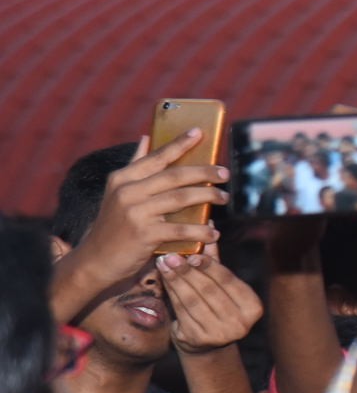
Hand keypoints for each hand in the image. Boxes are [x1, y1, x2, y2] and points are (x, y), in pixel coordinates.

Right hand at [61, 131, 226, 283]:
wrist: (95, 260)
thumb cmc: (114, 225)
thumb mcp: (118, 192)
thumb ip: (135, 165)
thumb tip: (147, 136)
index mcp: (123, 178)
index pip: (157, 157)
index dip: (180, 143)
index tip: (200, 132)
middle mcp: (127, 191)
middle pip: (175, 176)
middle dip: (204, 172)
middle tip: (225, 173)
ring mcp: (135, 212)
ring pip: (182, 198)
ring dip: (208, 197)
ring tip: (224, 198)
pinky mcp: (144, 234)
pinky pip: (181, 229)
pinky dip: (201, 231)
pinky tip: (213, 233)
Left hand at [160, 245, 263, 353]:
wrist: (205, 345)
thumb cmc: (214, 308)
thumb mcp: (221, 286)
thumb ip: (215, 260)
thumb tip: (209, 224)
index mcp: (253, 307)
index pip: (228, 281)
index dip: (209, 266)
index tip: (191, 253)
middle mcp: (241, 323)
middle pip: (209, 290)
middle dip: (188, 271)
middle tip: (171, 255)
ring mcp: (220, 334)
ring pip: (192, 300)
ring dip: (175, 280)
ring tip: (164, 263)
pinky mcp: (198, 339)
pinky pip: (181, 310)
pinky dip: (171, 292)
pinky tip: (163, 279)